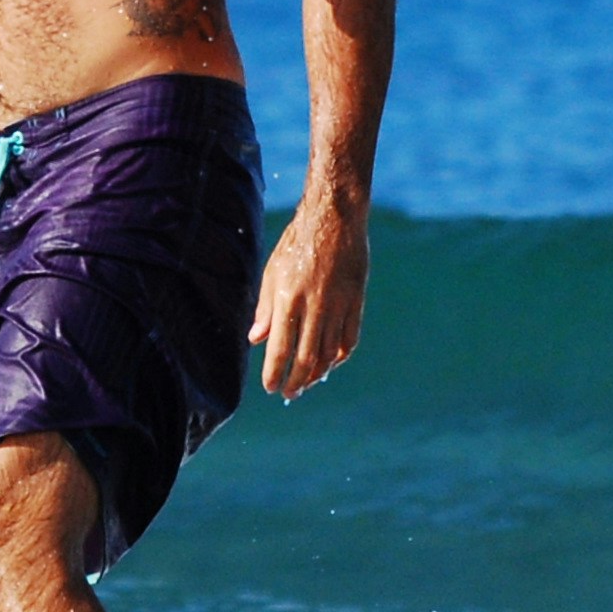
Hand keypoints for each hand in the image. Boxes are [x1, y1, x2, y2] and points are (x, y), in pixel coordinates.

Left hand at [247, 195, 369, 399]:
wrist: (335, 217)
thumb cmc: (298, 242)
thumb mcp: (273, 271)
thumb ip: (265, 308)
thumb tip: (256, 339)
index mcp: (288, 298)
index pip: (280, 348)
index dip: (274, 373)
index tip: (270, 388)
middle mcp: (314, 306)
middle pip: (306, 358)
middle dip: (296, 381)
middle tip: (289, 393)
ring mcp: (338, 305)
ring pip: (329, 353)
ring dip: (318, 373)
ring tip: (307, 382)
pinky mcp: (356, 301)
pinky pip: (350, 338)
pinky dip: (340, 356)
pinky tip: (331, 363)